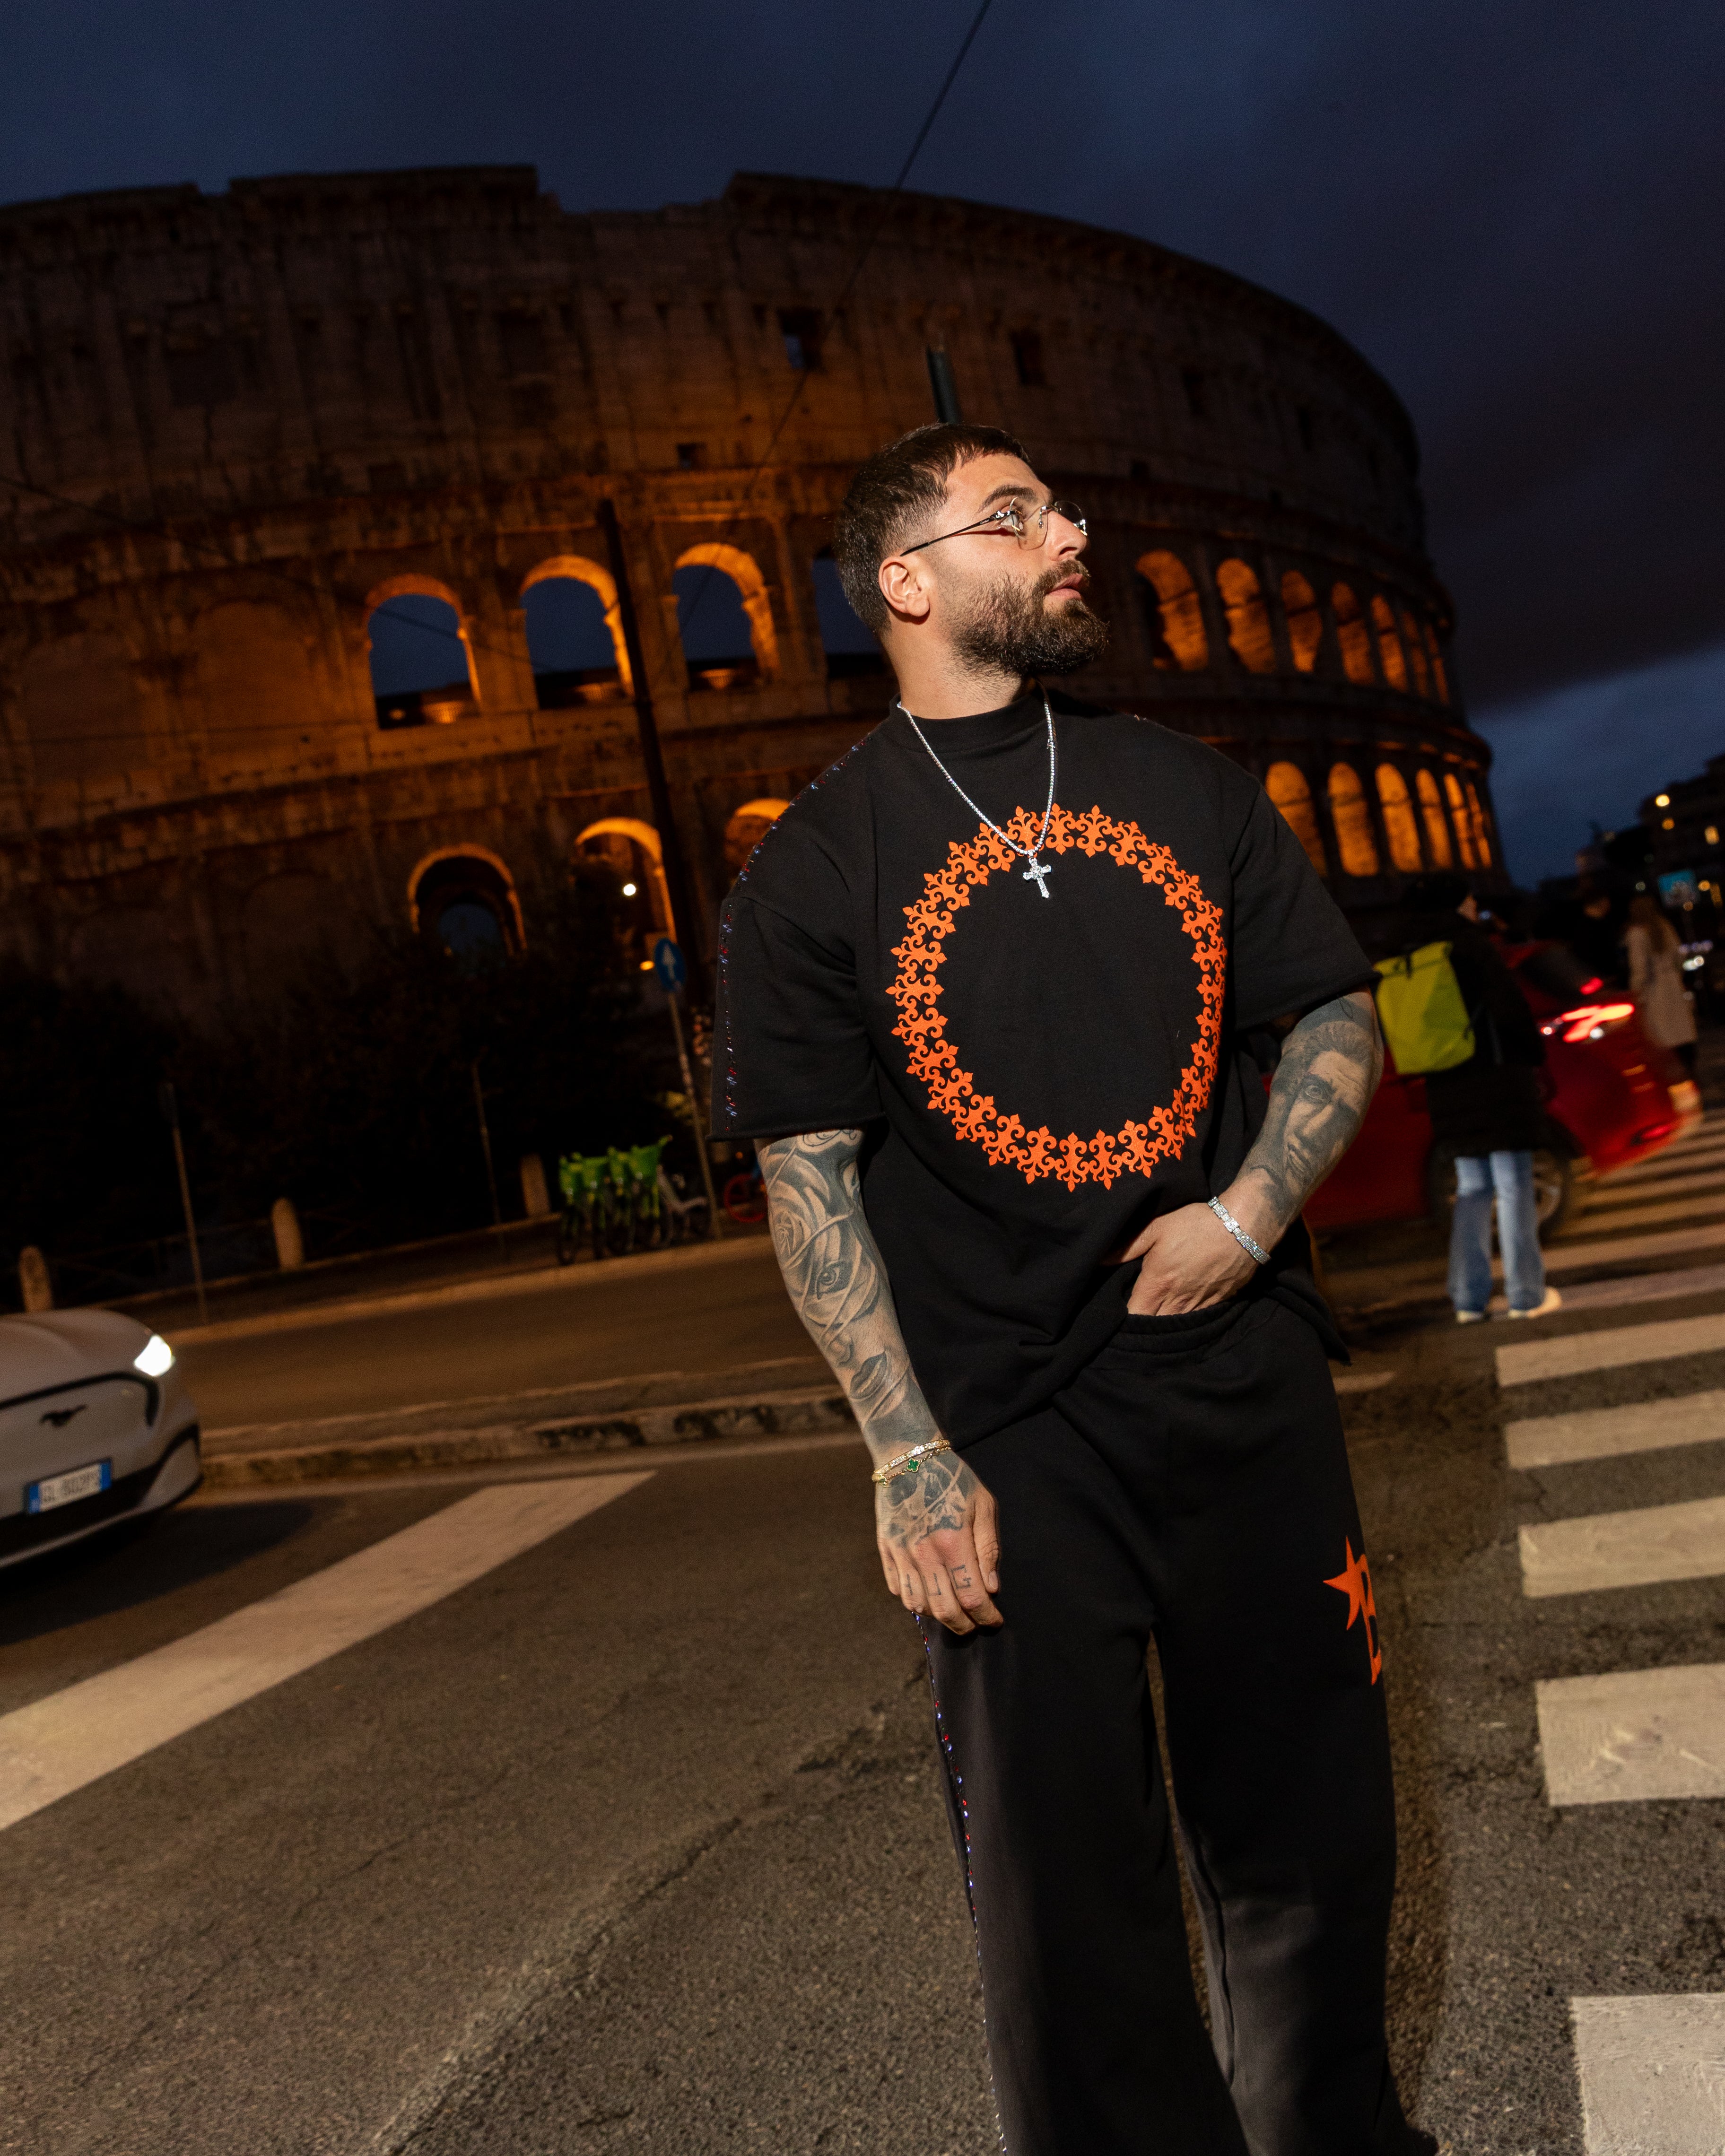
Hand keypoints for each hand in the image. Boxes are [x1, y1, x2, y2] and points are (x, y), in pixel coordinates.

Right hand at [874, 1448, 1001, 1633]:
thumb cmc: (953, 1479)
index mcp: (952, 1542)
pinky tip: (928, 1594)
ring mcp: (901, 1555)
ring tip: (953, 1610)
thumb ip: (988, 1548)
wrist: (907, 1456)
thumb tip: (992, 1588)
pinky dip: (914, 1600)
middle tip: (976, 1624)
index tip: (995, 1620)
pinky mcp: (886, 1551)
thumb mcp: (983, 1505)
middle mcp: (924, 1555)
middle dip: (965, 1626)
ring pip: (918, 1606)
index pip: (971, 1597)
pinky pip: (898, 1590)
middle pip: (945, 1610)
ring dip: (938, 1616)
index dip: (986, 1616)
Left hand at [1121, 1199, 1257, 1315]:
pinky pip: (1198, 1321)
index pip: (1134, 1316)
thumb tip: (1099, 1260)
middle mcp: (1177, 1301)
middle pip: (1154, 1326)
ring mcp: (1200, 1305)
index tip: (1115, 1317)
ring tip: (1154, 1323)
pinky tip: (1180, 1317)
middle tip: (1132, 1323)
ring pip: (1176, 1327)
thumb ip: (1127, 1246)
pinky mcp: (1218, 1303)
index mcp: (1158, 1285)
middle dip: (1142, 1327)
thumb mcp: (1156, 1228)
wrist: (1242, 1226)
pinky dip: (1187, 1323)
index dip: (1123, 1321)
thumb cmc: (1196, 1225)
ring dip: (1164, 1327)